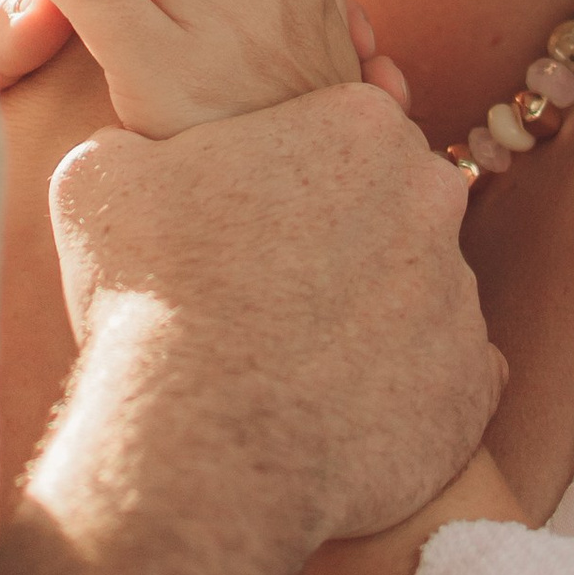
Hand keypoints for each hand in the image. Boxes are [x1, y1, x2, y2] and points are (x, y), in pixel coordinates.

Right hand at [50, 86, 502, 551]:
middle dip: (343, 235)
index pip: (343, 126)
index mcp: (358, 125)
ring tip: (292, 361)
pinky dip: (398, 394)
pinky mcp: (471, 387)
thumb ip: (144, 141)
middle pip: (393, 202)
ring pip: (416, 292)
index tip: (250, 215)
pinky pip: (440, 379)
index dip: (292, 171)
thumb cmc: (149, 300)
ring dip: (369, 316)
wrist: (203, 449)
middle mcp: (431, 197)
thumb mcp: (102, 179)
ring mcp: (459, 295)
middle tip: (271, 286)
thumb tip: (141, 149)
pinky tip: (335, 411)